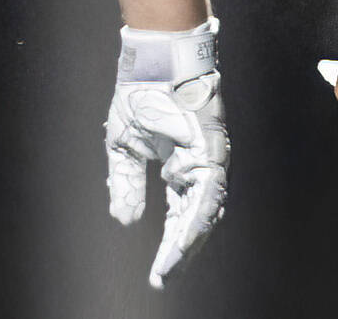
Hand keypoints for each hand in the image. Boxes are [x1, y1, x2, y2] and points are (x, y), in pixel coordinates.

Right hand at [104, 18, 228, 288]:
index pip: (180, 213)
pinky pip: (207, 192)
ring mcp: (210, 158)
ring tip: (169, 265)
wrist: (153, 59)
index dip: (170, 242)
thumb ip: (126, 183)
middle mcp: (201, 166)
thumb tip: (125, 219)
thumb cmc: (142, 93)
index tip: (158, 272)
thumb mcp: (125, 147)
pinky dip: (195, 217)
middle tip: (162, 278)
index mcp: (182, 165)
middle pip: (195, 219)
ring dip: (188, 241)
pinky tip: (182, 237)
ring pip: (205, 211)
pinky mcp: (213, 150)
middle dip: (180, 251)